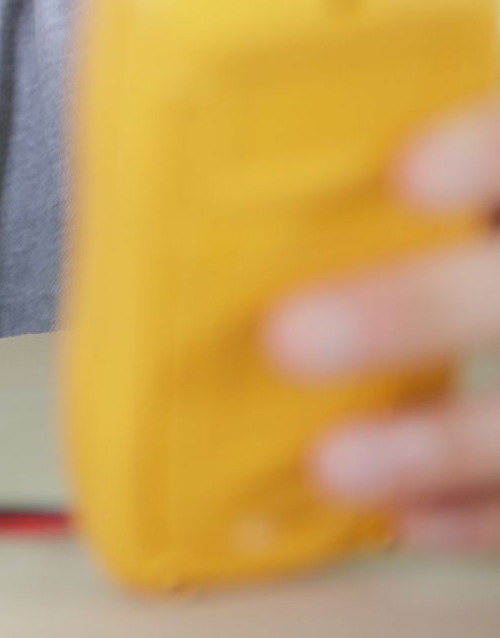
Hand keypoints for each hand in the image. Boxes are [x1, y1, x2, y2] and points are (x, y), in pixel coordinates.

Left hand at [266, 99, 499, 549]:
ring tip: (332, 464)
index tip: (409, 175)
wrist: (452, 296)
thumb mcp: (377, 163)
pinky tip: (400, 517)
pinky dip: (473, 511)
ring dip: (435, 442)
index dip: (478, 154)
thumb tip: (167, 120)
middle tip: (289, 337)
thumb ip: (321, 153)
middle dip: (412, 312)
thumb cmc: (371, 224)